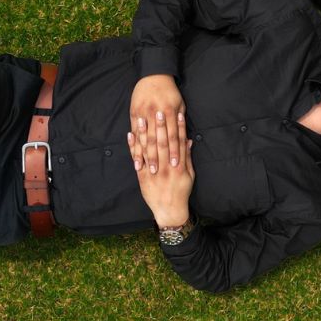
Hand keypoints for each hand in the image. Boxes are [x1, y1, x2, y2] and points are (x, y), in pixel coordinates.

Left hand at [128, 109, 193, 228]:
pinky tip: (131, 134)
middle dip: (161, 127)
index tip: (178, 114)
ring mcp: (154, 172)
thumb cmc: (181, 191)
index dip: (179, 128)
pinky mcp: (143, 177)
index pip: (179, 143)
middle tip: (159, 111)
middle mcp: (166, 167)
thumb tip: (188, 140)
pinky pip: (137, 159)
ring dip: (145, 133)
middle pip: (163, 143)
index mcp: (179, 166)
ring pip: (149, 149)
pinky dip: (133, 147)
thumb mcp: (189, 175)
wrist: (170, 210)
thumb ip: (188, 157)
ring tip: (143, 119)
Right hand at [130, 75, 185, 167]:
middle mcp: (155, 114)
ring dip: (143, 155)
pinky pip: (134, 133)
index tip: (176, 165)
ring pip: (143, 138)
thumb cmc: (170, 92)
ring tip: (143, 168)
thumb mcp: (180, 105)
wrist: (154, 75)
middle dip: (157, 157)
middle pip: (157, 140)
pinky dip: (134, 145)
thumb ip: (181, 122)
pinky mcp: (134, 113)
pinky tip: (134, 155)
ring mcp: (143, 114)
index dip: (175, 151)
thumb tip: (187, 140)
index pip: (173, 136)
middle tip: (158, 173)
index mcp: (170, 112)